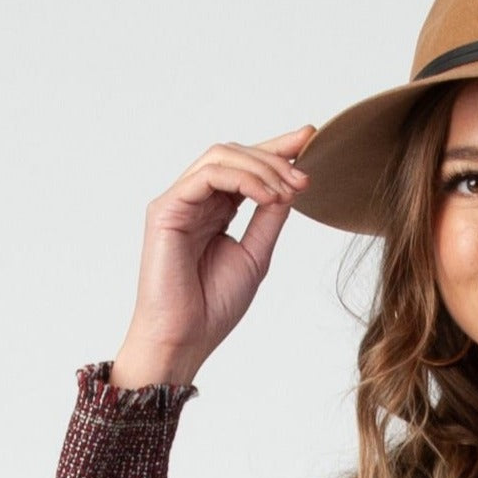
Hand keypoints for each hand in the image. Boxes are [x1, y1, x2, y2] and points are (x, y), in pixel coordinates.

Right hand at [110, 124, 316, 386]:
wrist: (185, 338)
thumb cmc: (213, 306)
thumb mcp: (255, 255)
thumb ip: (269, 218)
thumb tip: (291, 185)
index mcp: (214, 211)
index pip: (245, 167)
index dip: (277, 149)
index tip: (311, 139)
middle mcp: (194, 200)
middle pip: (234, 153)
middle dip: (275, 158)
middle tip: (305, 178)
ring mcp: (178, 201)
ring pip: (221, 156)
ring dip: (262, 168)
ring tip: (289, 191)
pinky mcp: (166, 208)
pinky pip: (207, 175)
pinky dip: (242, 179)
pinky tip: (268, 196)